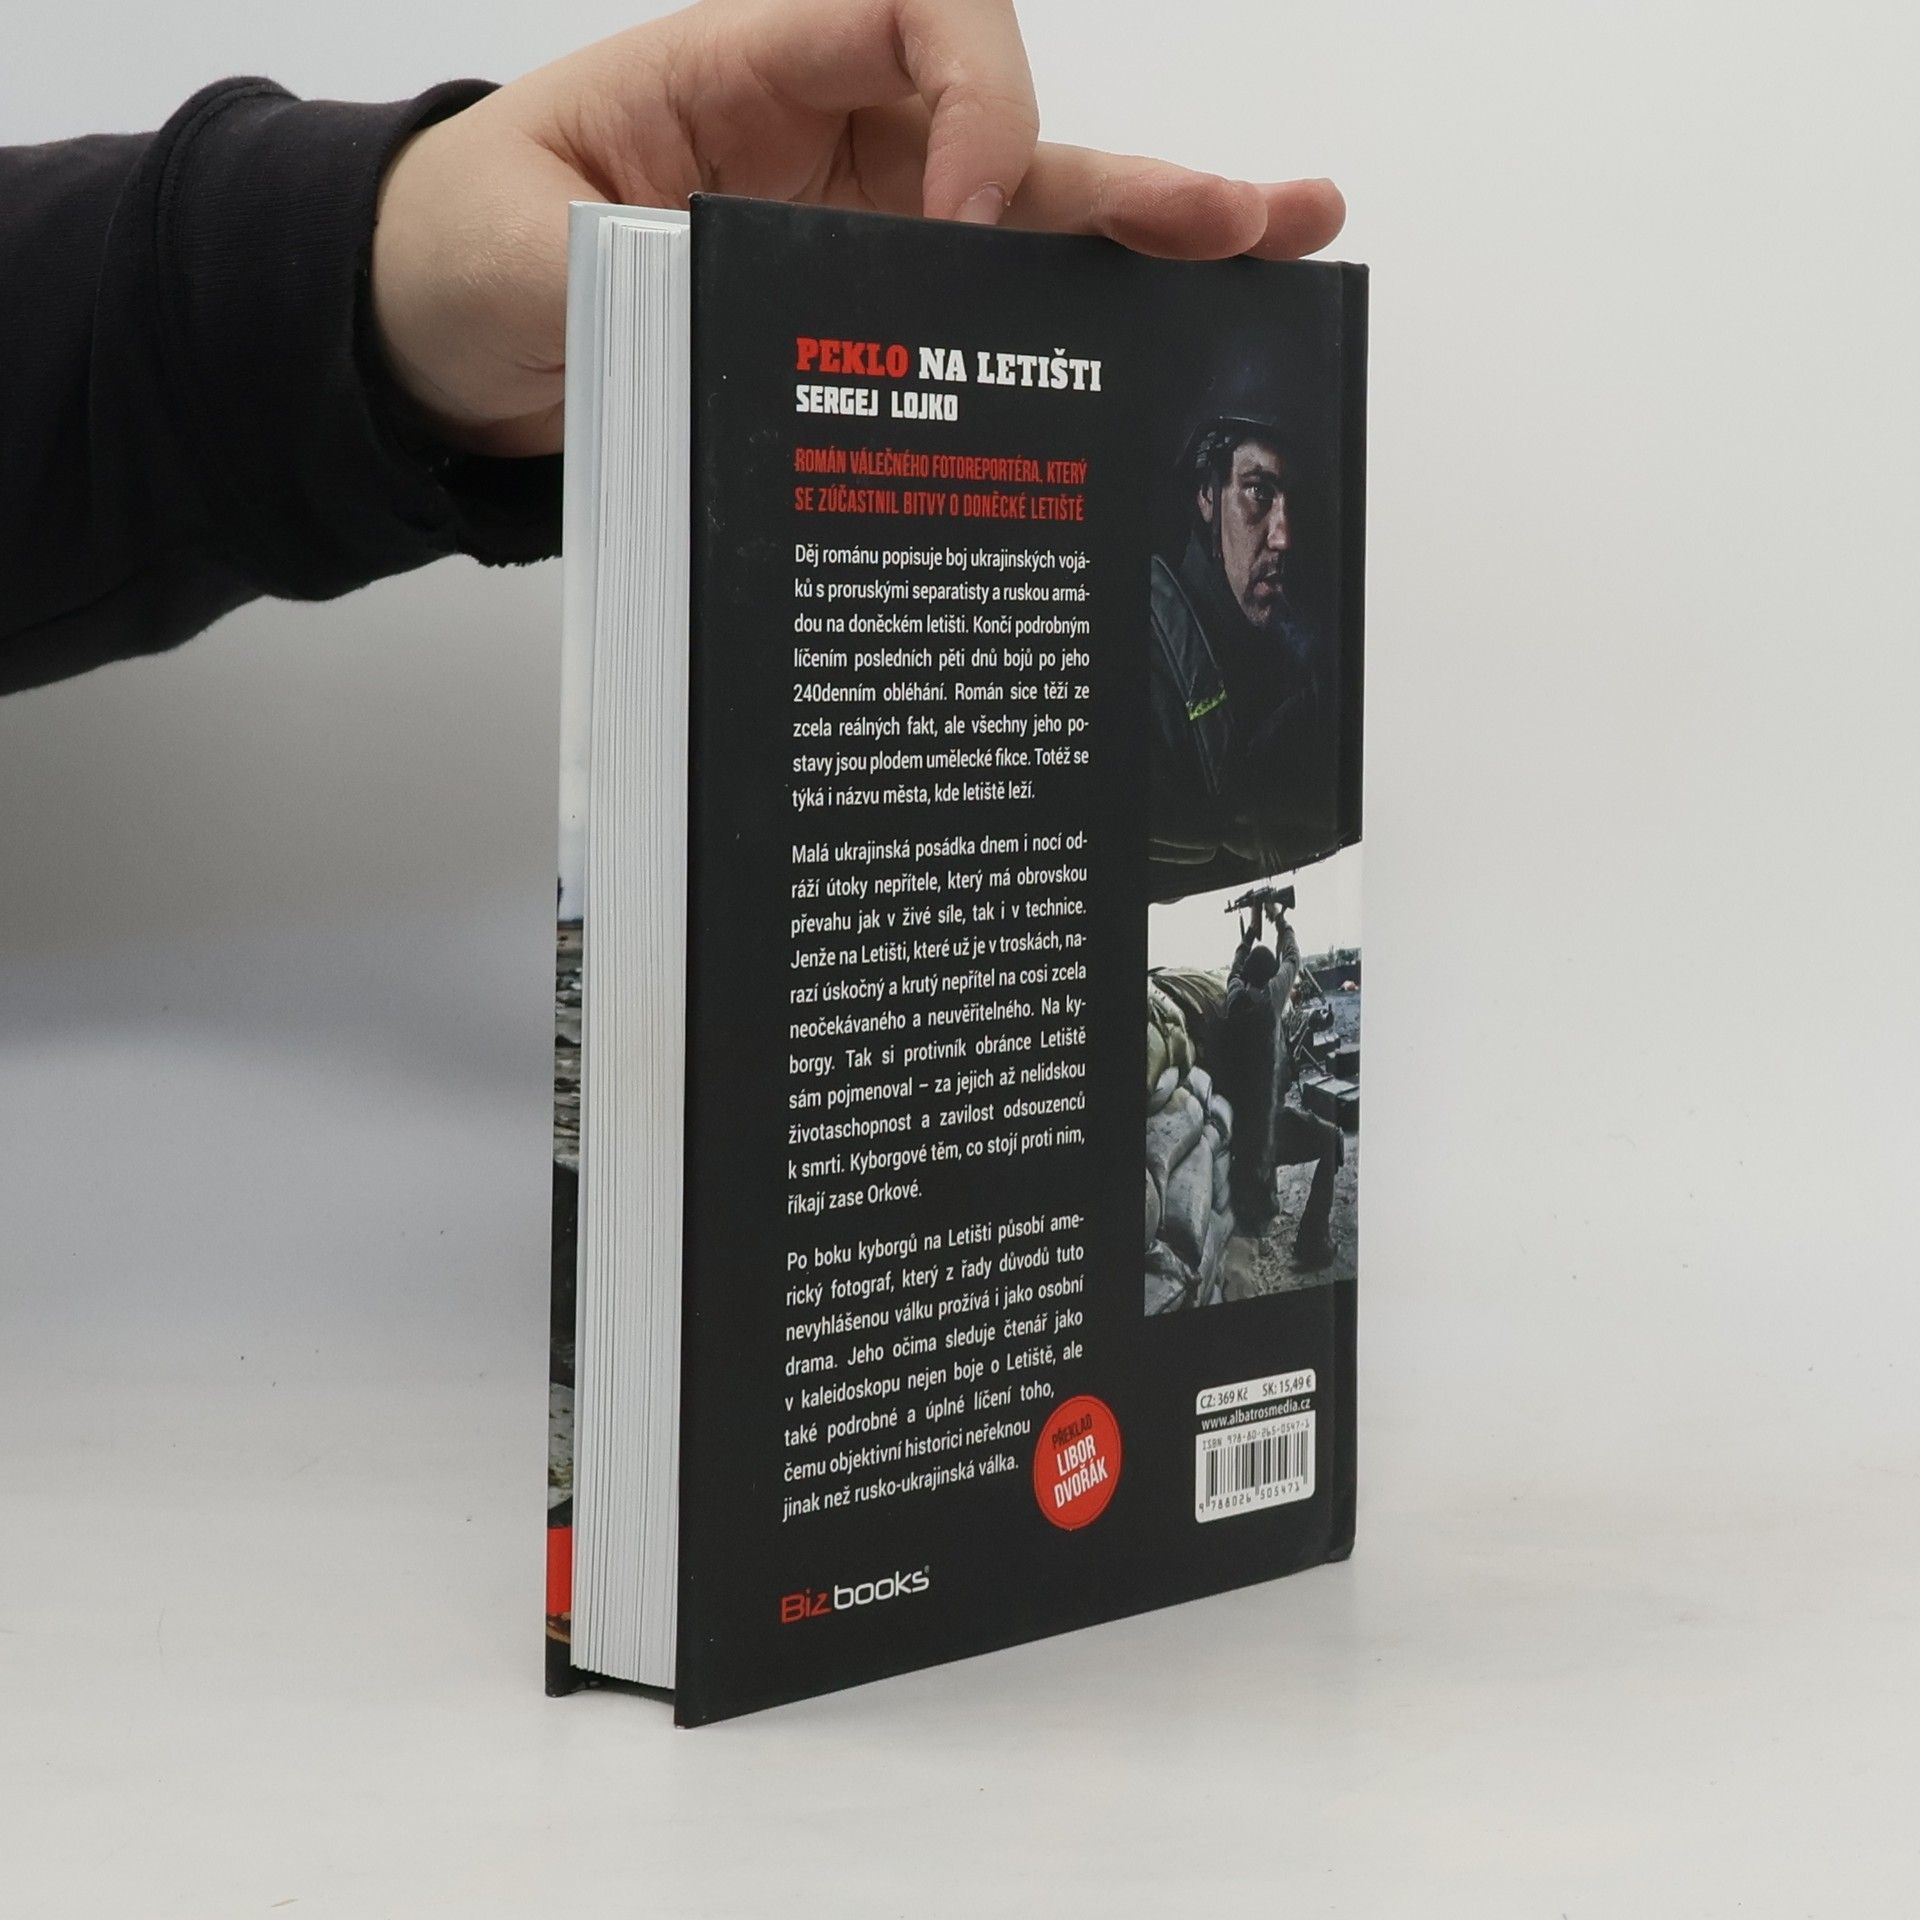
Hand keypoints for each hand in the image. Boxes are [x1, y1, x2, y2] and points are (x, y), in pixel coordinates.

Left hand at [370, 0, 1345, 455]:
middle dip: (1119, 170)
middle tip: (1242, 217)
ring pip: (1022, 212)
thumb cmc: (456, 250)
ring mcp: (854, 220)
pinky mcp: (863, 304)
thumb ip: (642, 261)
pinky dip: (1073, 314)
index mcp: (741, 67)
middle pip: (1001, 115)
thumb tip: (758, 309)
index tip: (961, 225)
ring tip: (1276, 247)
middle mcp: (824, 131)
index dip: (969, 101)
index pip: (905, 15)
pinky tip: (1167, 329)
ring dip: (1145, 231)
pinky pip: (984, 302)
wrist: (433, 333)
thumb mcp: (524, 244)